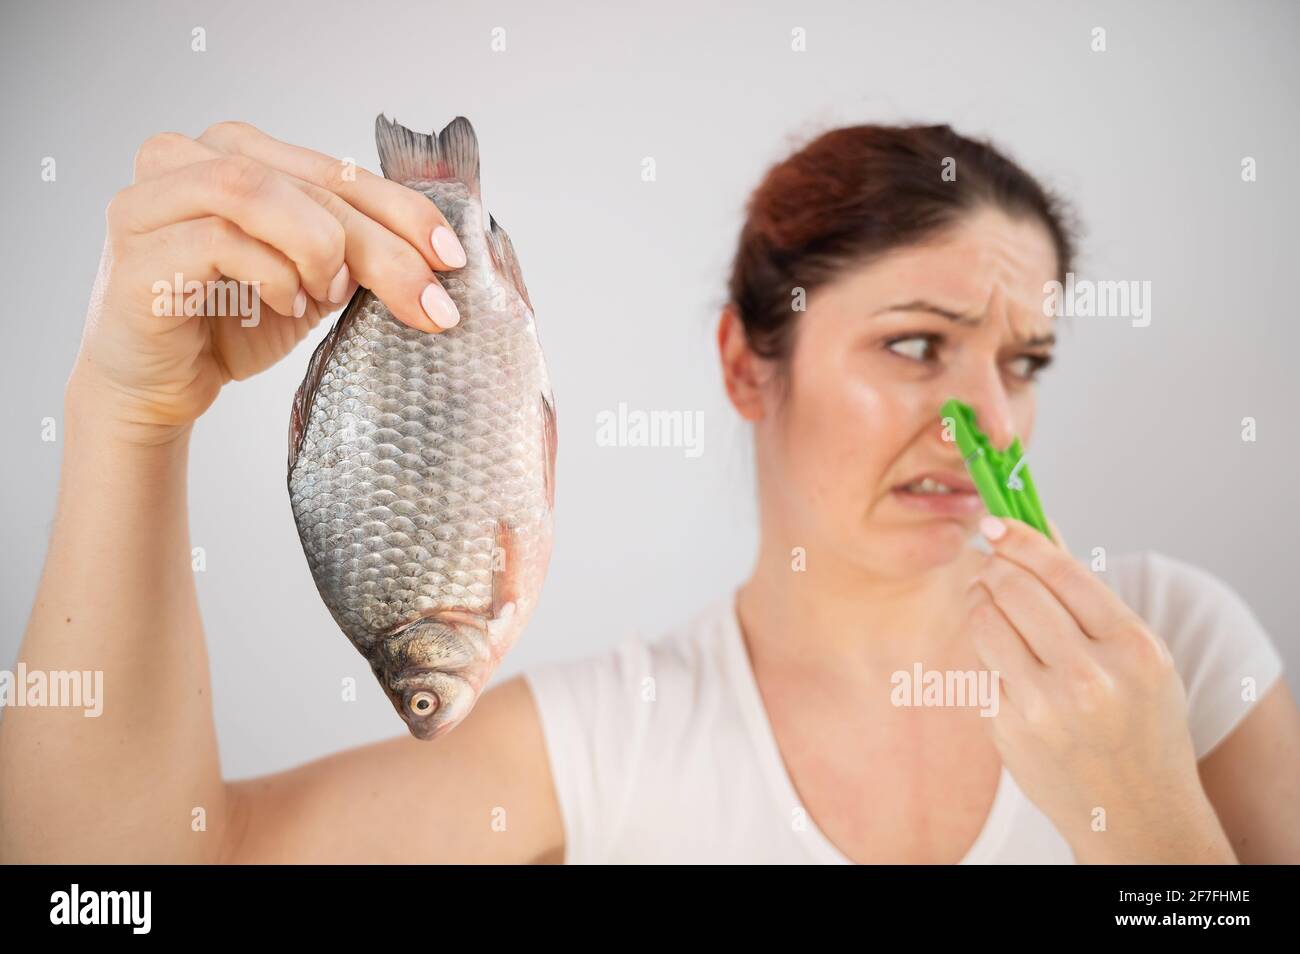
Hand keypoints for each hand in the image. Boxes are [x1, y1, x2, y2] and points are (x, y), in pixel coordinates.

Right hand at [72, 121, 468, 444]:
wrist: (158, 385)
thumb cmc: (233, 324)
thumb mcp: (312, 280)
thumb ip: (355, 250)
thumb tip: (437, 257)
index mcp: (238, 150)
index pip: (338, 169)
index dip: (403, 209)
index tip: (452, 257)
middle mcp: (185, 156)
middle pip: (308, 183)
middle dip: (383, 245)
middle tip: (429, 303)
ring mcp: (150, 198)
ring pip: (255, 190)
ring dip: (317, 246)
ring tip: (329, 293)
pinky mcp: (137, 249)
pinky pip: (218, 240)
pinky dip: (271, 274)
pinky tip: (287, 305)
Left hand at [965, 515, 1233, 862]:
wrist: (1139, 812)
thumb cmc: (1140, 720)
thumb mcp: (1136, 654)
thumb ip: (1085, 594)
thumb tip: (1037, 525)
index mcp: (1133, 648)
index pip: (1061, 571)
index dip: (1019, 539)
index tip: (994, 523)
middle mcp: (1090, 676)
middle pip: (1015, 589)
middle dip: (993, 567)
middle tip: (988, 563)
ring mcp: (1045, 707)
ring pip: (986, 621)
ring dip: (979, 601)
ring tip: (987, 600)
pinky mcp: (1009, 729)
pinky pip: (982, 666)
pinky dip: (987, 652)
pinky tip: (1004, 657)